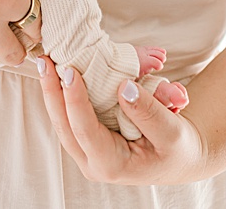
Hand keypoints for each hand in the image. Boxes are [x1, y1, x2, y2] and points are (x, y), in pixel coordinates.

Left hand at [35, 56, 207, 184]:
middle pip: (64, 126)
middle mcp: (92, 163)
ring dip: (53, 92)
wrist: (181, 159)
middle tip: (45, 61)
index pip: (85, 129)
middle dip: (52, 92)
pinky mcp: (90, 141)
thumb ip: (148, 111)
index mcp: (111, 165)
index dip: (75, 99)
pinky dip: (65, 96)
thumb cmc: (179, 149)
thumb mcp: (172, 131)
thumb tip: (123, 86)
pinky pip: (72, 118)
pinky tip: (59, 75)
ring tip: (46, 64)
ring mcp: (88, 154)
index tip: (69, 71)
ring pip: (63, 122)